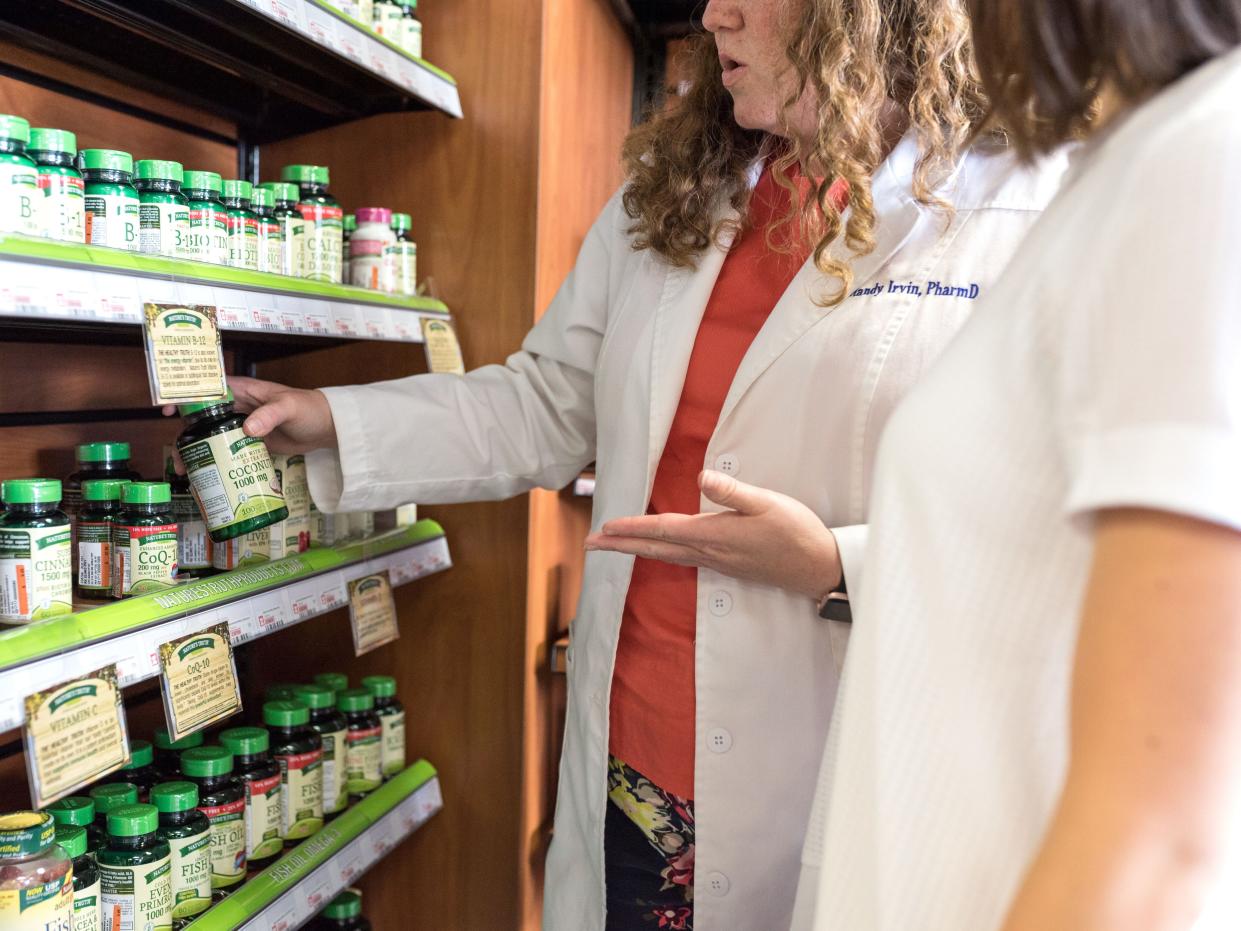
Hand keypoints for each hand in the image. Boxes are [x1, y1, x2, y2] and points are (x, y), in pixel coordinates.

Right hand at [161, 375, 336, 454]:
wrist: (328, 427)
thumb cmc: (309, 408)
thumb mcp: (289, 406)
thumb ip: (270, 414)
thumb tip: (248, 428)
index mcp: (244, 390)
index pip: (208, 389)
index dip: (186, 397)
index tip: (169, 409)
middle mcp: (239, 407)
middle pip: (203, 418)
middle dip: (187, 434)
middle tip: (178, 455)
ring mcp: (243, 426)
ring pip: (213, 437)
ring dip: (199, 452)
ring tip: (188, 471)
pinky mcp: (251, 443)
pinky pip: (228, 451)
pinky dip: (217, 461)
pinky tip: (208, 475)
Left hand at [585, 470, 842, 601]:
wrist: (818, 568)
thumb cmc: (796, 532)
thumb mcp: (768, 503)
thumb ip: (733, 491)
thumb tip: (701, 477)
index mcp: (715, 535)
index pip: (663, 530)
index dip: (632, 528)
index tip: (604, 528)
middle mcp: (710, 553)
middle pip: (656, 548)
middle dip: (621, 546)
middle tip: (589, 545)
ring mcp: (717, 562)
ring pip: (667, 556)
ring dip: (636, 551)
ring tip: (612, 547)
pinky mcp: (726, 566)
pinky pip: (682, 560)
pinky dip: (660, 555)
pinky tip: (657, 552)